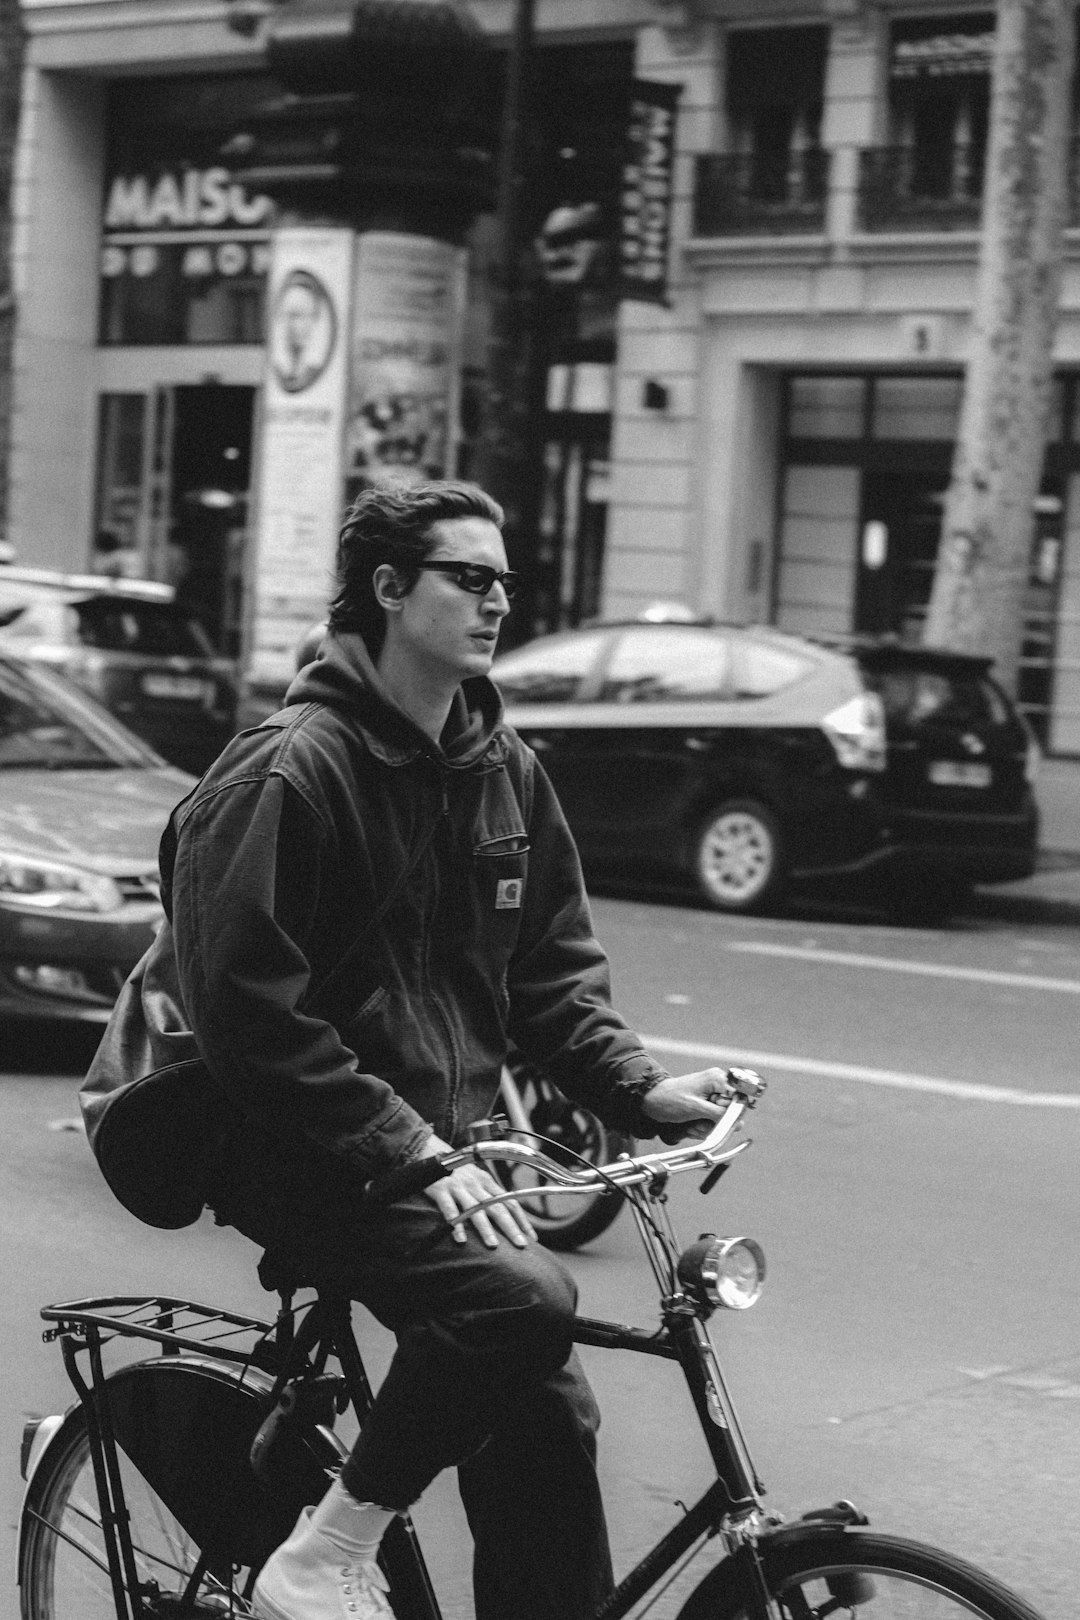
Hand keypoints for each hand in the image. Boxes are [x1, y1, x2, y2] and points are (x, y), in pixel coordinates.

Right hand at [418, 1134, 536, 1248]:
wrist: (430, 1151)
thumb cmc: (456, 1170)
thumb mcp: (477, 1178)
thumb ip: (490, 1194)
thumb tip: (508, 1212)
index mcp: (487, 1182)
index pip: (510, 1202)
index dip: (522, 1220)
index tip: (531, 1237)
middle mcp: (476, 1185)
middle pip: (497, 1208)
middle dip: (510, 1228)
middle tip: (521, 1245)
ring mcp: (459, 1188)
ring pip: (475, 1210)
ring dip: (485, 1228)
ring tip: (493, 1245)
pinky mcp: (441, 1191)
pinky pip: (450, 1209)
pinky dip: (455, 1224)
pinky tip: (460, 1238)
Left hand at [640, 1069, 730, 1140]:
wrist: (652, 1102)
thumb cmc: (670, 1100)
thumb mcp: (697, 1108)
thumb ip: (720, 1114)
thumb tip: (738, 1122)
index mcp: (718, 1079)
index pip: (740, 1099)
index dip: (731, 1114)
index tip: (718, 1121)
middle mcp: (718, 1086)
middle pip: (731, 1112)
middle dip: (715, 1123)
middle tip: (698, 1123)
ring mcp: (713, 1096)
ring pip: (722, 1121)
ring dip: (706, 1127)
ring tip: (692, 1125)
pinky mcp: (707, 1106)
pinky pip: (713, 1122)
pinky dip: (702, 1128)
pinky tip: (691, 1126)